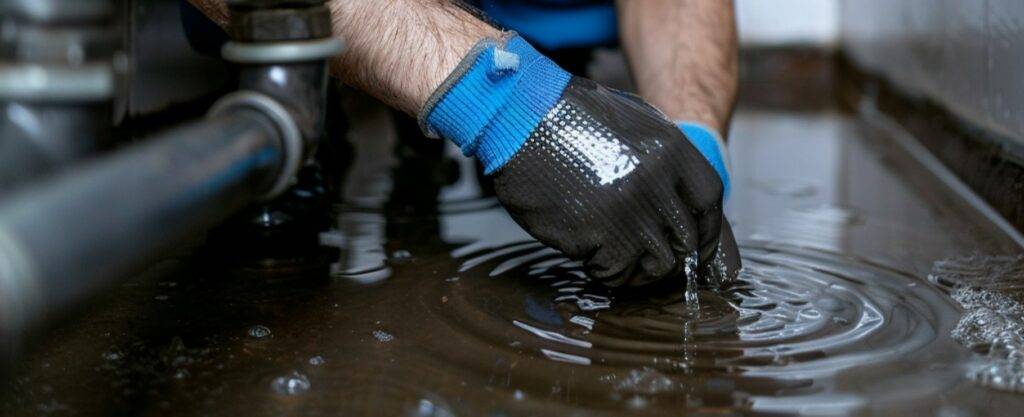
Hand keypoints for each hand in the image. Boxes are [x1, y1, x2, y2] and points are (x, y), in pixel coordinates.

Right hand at [420, 34, 739, 286]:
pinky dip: (608, 273)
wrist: (518, 114)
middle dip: (674, 259)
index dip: (708, 231)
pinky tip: (592, 259)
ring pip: (658, 265)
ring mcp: (628, 210)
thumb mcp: (632, 123)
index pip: (710, 203)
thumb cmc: (570, 117)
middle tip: (653, 264)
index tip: (697, 247)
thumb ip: (663, 161)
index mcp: (671, 150)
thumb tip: (681, 205)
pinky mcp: (595, 234)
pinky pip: (617, 272)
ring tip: (619, 260)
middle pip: (687, 240)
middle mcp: (656, 182)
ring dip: (641, 270)